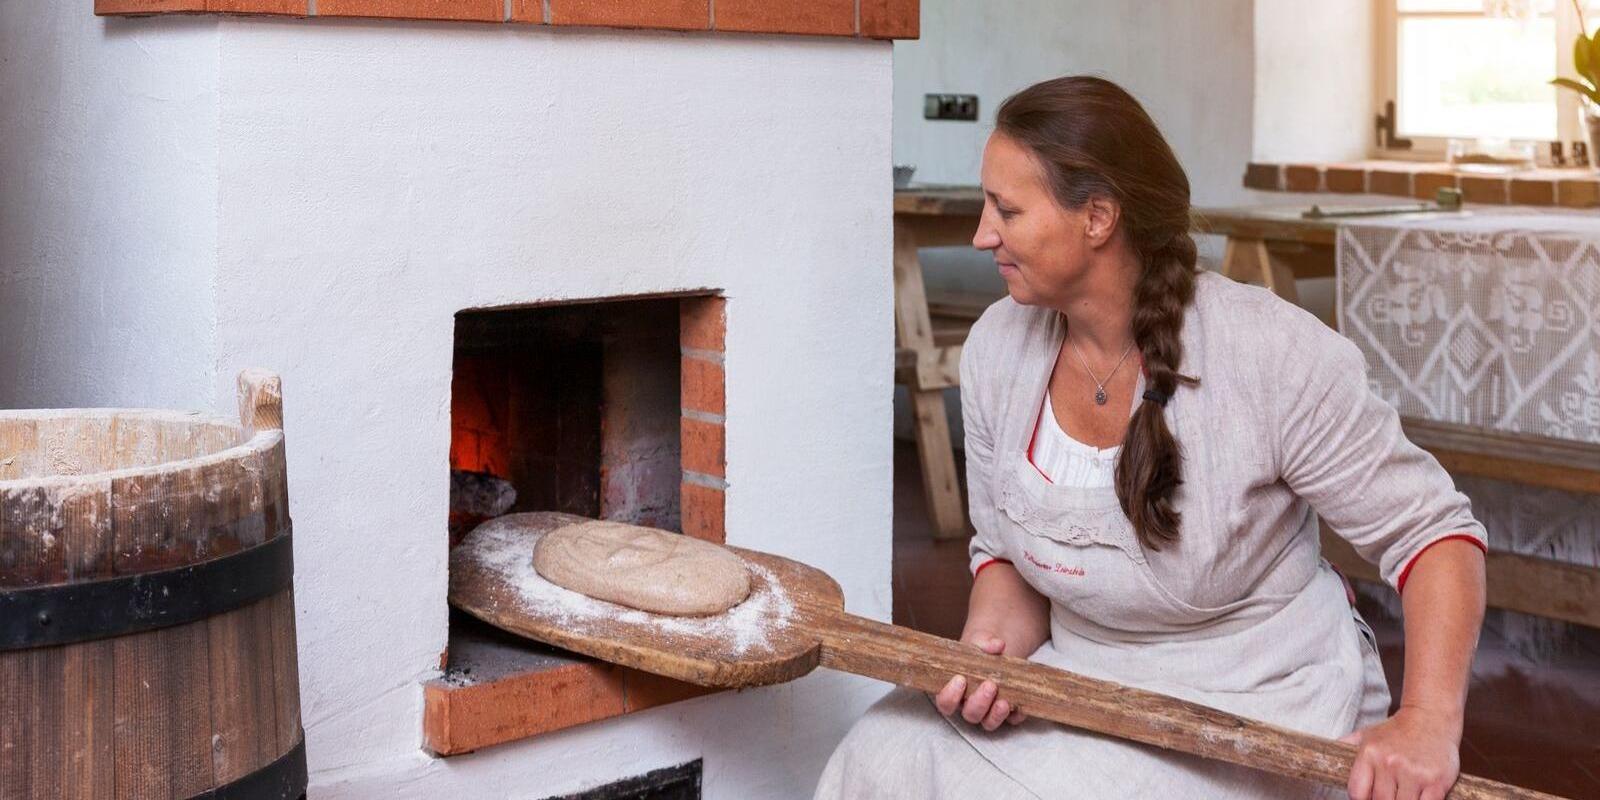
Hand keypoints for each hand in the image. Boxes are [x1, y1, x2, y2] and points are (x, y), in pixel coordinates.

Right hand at [930, 630, 1027, 731]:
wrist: (1000, 650)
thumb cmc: (981, 650)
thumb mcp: (980, 640)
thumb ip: (984, 641)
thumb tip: (996, 645)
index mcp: (954, 691)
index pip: (945, 703)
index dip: (949, 696)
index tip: (960, 679)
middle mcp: (970, 705)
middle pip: (970, 715)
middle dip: (979, 703)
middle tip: (990, 685)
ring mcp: (989, 711)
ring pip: (988, 723)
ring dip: (995, 715)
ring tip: (1003, 701)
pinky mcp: (1009, 712)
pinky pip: (1012, 720)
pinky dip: (1017, 715)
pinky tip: (1020, 706)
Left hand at [1340, 706, 1462, 799]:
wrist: (1431, 716)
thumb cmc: (1397, 730)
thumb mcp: (1367, 734)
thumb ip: (1346, 746)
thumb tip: (1323, 754)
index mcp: (1369, 753)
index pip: (1357, 793)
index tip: (1368, 797)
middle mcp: (1390, 763)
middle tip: (1388, 794)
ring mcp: (1414, 773)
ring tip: (1402, 794)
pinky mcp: (1436, 781)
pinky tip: (1419, 797)